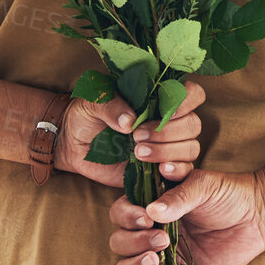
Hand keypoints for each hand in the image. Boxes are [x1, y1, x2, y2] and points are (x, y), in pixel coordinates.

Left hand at [56, 80, 204, 187]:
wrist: (72, 142)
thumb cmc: (86, 114)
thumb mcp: (93, 102)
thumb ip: (111, 105)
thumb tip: (130, 121)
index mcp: (159, 97)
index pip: (191, 94)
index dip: (186, 102)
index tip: (166, 112)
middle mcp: (169, 121)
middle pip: (193, 124)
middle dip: (168, 132)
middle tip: (137, 136)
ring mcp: (168, 145)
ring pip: (190, 148)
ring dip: (168, 151)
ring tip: (137, 152)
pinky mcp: (160, 168)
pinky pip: (184, 171)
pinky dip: (177, 170)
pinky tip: (160, 170)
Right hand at [107, 166, 264, 264]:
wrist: (257, 216)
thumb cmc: (228, 194)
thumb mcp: (204, 186)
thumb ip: (179, 197)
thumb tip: (152, 210)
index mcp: (153, 205)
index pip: (122, 212)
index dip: (127, 216)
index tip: (147, 218)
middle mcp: (152, 230)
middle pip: (120, 241)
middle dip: (134, 242)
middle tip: (162, 239)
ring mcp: (162, 255)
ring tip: (156, 260)